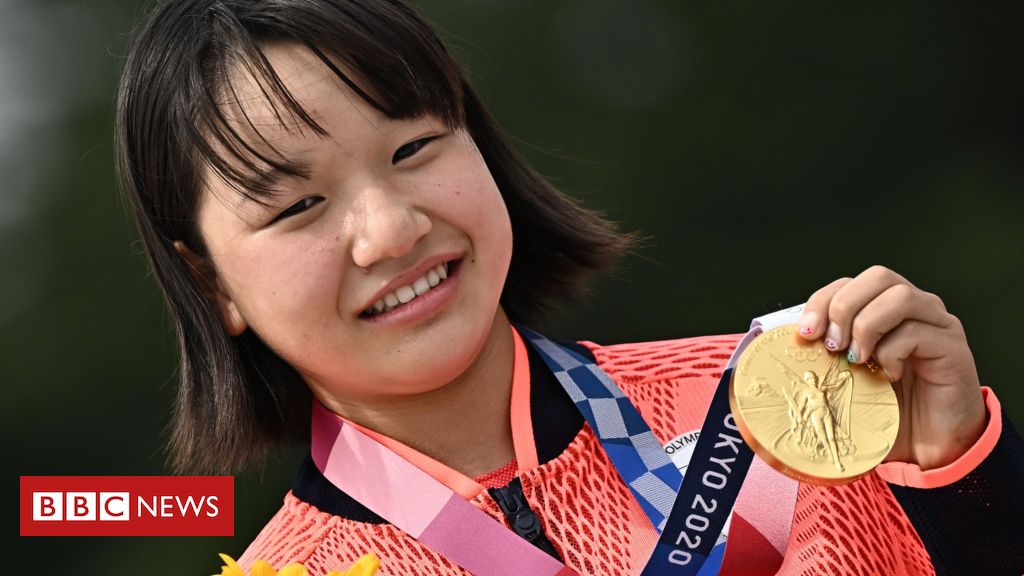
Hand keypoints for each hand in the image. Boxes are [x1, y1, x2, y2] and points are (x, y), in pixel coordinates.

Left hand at [796, 265, 985, 469]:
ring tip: (856, 360)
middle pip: (877, 276)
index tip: (805, 333)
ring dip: (867, 326)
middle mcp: (914, 308)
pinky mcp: (953, 346)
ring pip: (899, 296)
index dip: (822, 300)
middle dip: (843, 307)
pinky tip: (889, 376)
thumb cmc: (888, 412)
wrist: (931, 448)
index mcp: (883, 310)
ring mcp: (937, 323)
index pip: (849, 284)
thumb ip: (822, 359)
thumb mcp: (846, 382)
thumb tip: (780, 348)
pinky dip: (892, 351)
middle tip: (830, 346)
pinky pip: (918, 331)